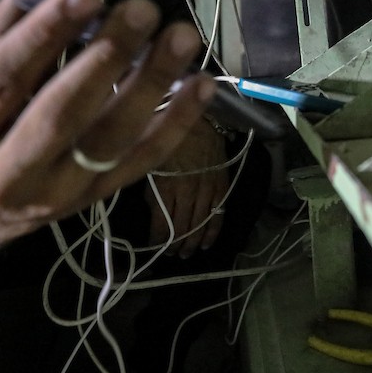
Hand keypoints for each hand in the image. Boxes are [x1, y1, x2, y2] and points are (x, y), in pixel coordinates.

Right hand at [0, 0, 215, 284]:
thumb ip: (1, 32)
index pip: (0, 83)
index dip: (41, 36)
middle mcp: (2, 179)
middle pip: (59, 116)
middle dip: (104, 59)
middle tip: (141, 9)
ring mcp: (56, 196)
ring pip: (110, 141)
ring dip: (151, 85)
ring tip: (180, 37)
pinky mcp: (97, 200)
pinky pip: (144, 161)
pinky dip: (177, 121)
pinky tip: (201, 82)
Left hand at [146, 118, 228, 257]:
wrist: (200, 116)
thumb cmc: (168, 133)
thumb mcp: (150, 162)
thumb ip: (151, 189)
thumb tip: (153, 212)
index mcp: (166, 188)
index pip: (162, 226)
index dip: (158, 241)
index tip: (154, 248)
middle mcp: (188, 193)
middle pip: (182, 229)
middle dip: (175, 245)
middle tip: (171, 255)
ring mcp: (207, 190)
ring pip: (200, 224)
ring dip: (192, 242)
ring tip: (186, 254)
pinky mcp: (221, 185)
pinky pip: (219, 213)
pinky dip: (213, 231)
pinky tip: (207, 243)